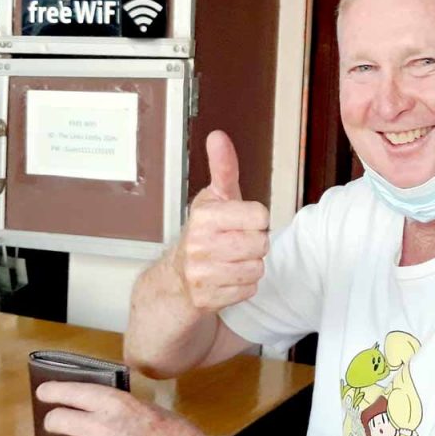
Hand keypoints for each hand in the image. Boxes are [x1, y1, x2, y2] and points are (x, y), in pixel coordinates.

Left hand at [38, 381, 209, 435]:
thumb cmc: (175, 435)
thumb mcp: (146, 408)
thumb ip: (119, 406)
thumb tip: (96, 405)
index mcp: (116, 403)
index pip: (71, 392)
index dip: (52, 390)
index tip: (44, 391)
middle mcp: (101, 427)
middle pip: (56, 420)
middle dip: (55, 420)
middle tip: (59, 422)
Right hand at [174, 130, 269, 312]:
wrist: (172, 282)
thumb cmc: (202, 235)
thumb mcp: (213, 198)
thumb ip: (223, 168)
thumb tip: (218, 136)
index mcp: (204, 216)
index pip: (260, 215)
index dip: (257, 219)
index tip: (242, 221)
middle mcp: (199, 245)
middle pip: (262, 243)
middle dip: (255, 245)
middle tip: (237, 244)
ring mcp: (201, 274)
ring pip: (257, 268)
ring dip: (250, 266)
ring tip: (231, 261)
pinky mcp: (206, 299)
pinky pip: (248, 290)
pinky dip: (242, 287)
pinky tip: (226, 280)